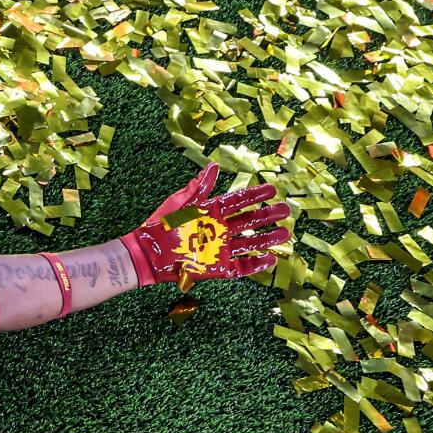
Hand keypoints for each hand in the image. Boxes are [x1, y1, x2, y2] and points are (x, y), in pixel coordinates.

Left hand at [121, 162, 291, 288]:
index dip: (254, 195)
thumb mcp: (180, 202)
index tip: (272, 189)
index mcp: (211, 211)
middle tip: (285, 210)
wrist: (147, 253)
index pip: (238, 201)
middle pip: (249, 221)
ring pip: (249, 243)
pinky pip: (241, 266)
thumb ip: (198, 187)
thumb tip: (214, 165)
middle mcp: (219, 229)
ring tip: (284, 234)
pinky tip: (270, 259)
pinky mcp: (217, 267)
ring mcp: (220, 248)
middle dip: (267, 216)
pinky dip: (255, 264)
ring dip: (267, 239)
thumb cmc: (161, 225)